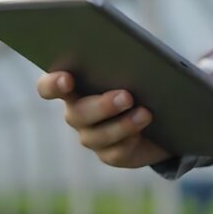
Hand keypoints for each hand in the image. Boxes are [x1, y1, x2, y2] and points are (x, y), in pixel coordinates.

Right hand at [37, 71, 171, 167]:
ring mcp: (92, 136)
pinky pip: (115, 153)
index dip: (52, 84)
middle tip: (127, 96)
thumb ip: (125, 64)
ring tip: (145, 113)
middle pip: (78, 114)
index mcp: (74, 88)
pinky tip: (142, 131)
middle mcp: (78, 113)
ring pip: (97, 136)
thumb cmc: (142, 83)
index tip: (67, 79)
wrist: (163, 116)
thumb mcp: (135, 70)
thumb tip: (131, 58)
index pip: (49, 87)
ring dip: (122, 124)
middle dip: (102, 106)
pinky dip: (129, 141)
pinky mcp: (111, 154)